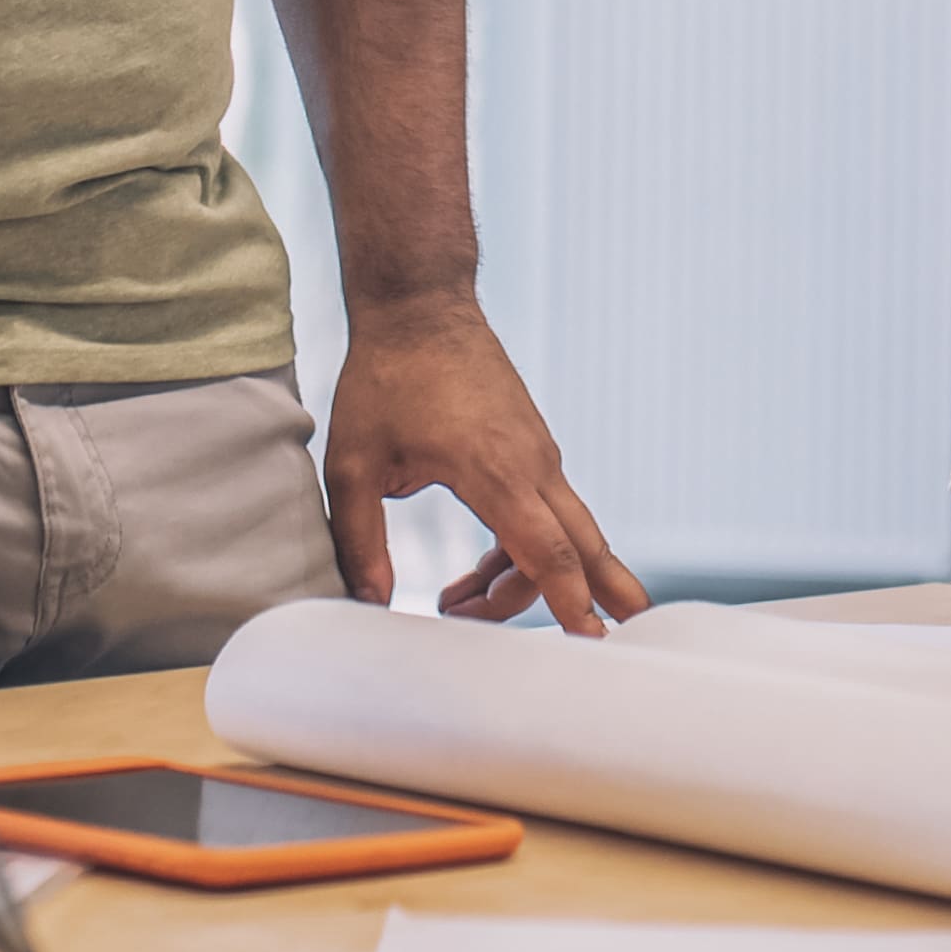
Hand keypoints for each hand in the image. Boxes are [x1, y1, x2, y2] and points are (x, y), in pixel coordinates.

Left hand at [325, 295, 641, 633]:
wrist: (419, 305)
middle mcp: (533, 464)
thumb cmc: (385, 378)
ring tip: (456, 605)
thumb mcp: (352, 463)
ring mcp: (538, 453)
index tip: (595, 641)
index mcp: (496, 471)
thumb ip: (360, 539)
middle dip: (593, 599)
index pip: (548, 551)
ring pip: (563, 533)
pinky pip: (547, 511)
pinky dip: (525, 549)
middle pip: (581, 548)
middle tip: (598, 646)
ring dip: (526, 579)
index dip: (572, 602)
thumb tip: (369, 602)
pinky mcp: (531, 446)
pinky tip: (479, 566)